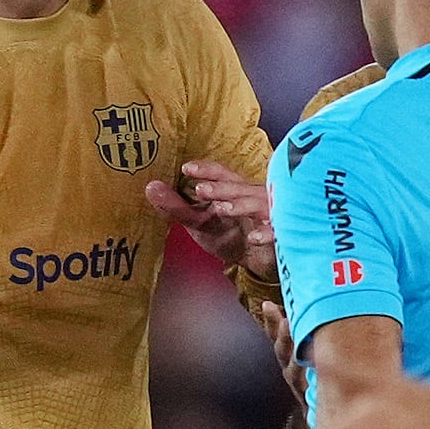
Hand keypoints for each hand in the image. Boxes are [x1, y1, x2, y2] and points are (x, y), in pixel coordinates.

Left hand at [144, 157, 275, 282]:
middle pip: (239, 186)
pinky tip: (253, 238)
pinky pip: (277, 232)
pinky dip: (266, 234)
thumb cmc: (226, 233)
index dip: (206, 169)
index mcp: (234, 188)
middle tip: (200, 190)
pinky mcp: (279, 235)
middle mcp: (253, 196)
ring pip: (258, 204)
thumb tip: (150, 187)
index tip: (187, 168)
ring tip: (221, 209)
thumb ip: (175, 206)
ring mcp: (268, 214)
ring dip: (240, 205)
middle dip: (220, 188)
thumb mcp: (197, 220)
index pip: (221, 173)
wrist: (254, 260)